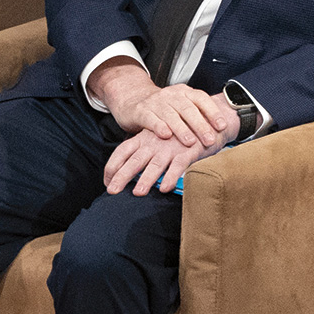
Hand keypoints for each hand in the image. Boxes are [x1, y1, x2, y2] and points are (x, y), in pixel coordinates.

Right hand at [88, 58, 231, 147]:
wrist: (134, 99)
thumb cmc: (163, 108)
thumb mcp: (182, 107)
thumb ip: (198, 116)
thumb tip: (223, 130)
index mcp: (185, 92)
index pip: (202, 99)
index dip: (213, 112)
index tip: (222, 126)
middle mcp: (172, 95)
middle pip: (188, 109)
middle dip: (200, 125)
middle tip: (210, 140)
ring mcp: (156, 102)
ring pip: (171, 114)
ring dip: (182, 129)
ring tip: (190, 142)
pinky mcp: (141, 111)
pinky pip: (151, 118)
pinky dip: (159, 126)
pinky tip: (165, 135)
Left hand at [104, 104, 238, 196]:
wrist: (207, 120)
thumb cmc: (180, 134)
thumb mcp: (159, 140)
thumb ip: (146, 152)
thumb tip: (132, 172)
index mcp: (144, 138)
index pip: (122, 151)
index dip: (113, 166)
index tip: (106, 182)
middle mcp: (154, 143)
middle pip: (134, 160)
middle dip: (122, 176)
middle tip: (112, 191)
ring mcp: (171, 147)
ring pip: (155, 164)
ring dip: (146, 179)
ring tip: (138, 193)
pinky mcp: (188, 151)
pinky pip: (178, 165)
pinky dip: (171, 177)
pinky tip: (165, 188)